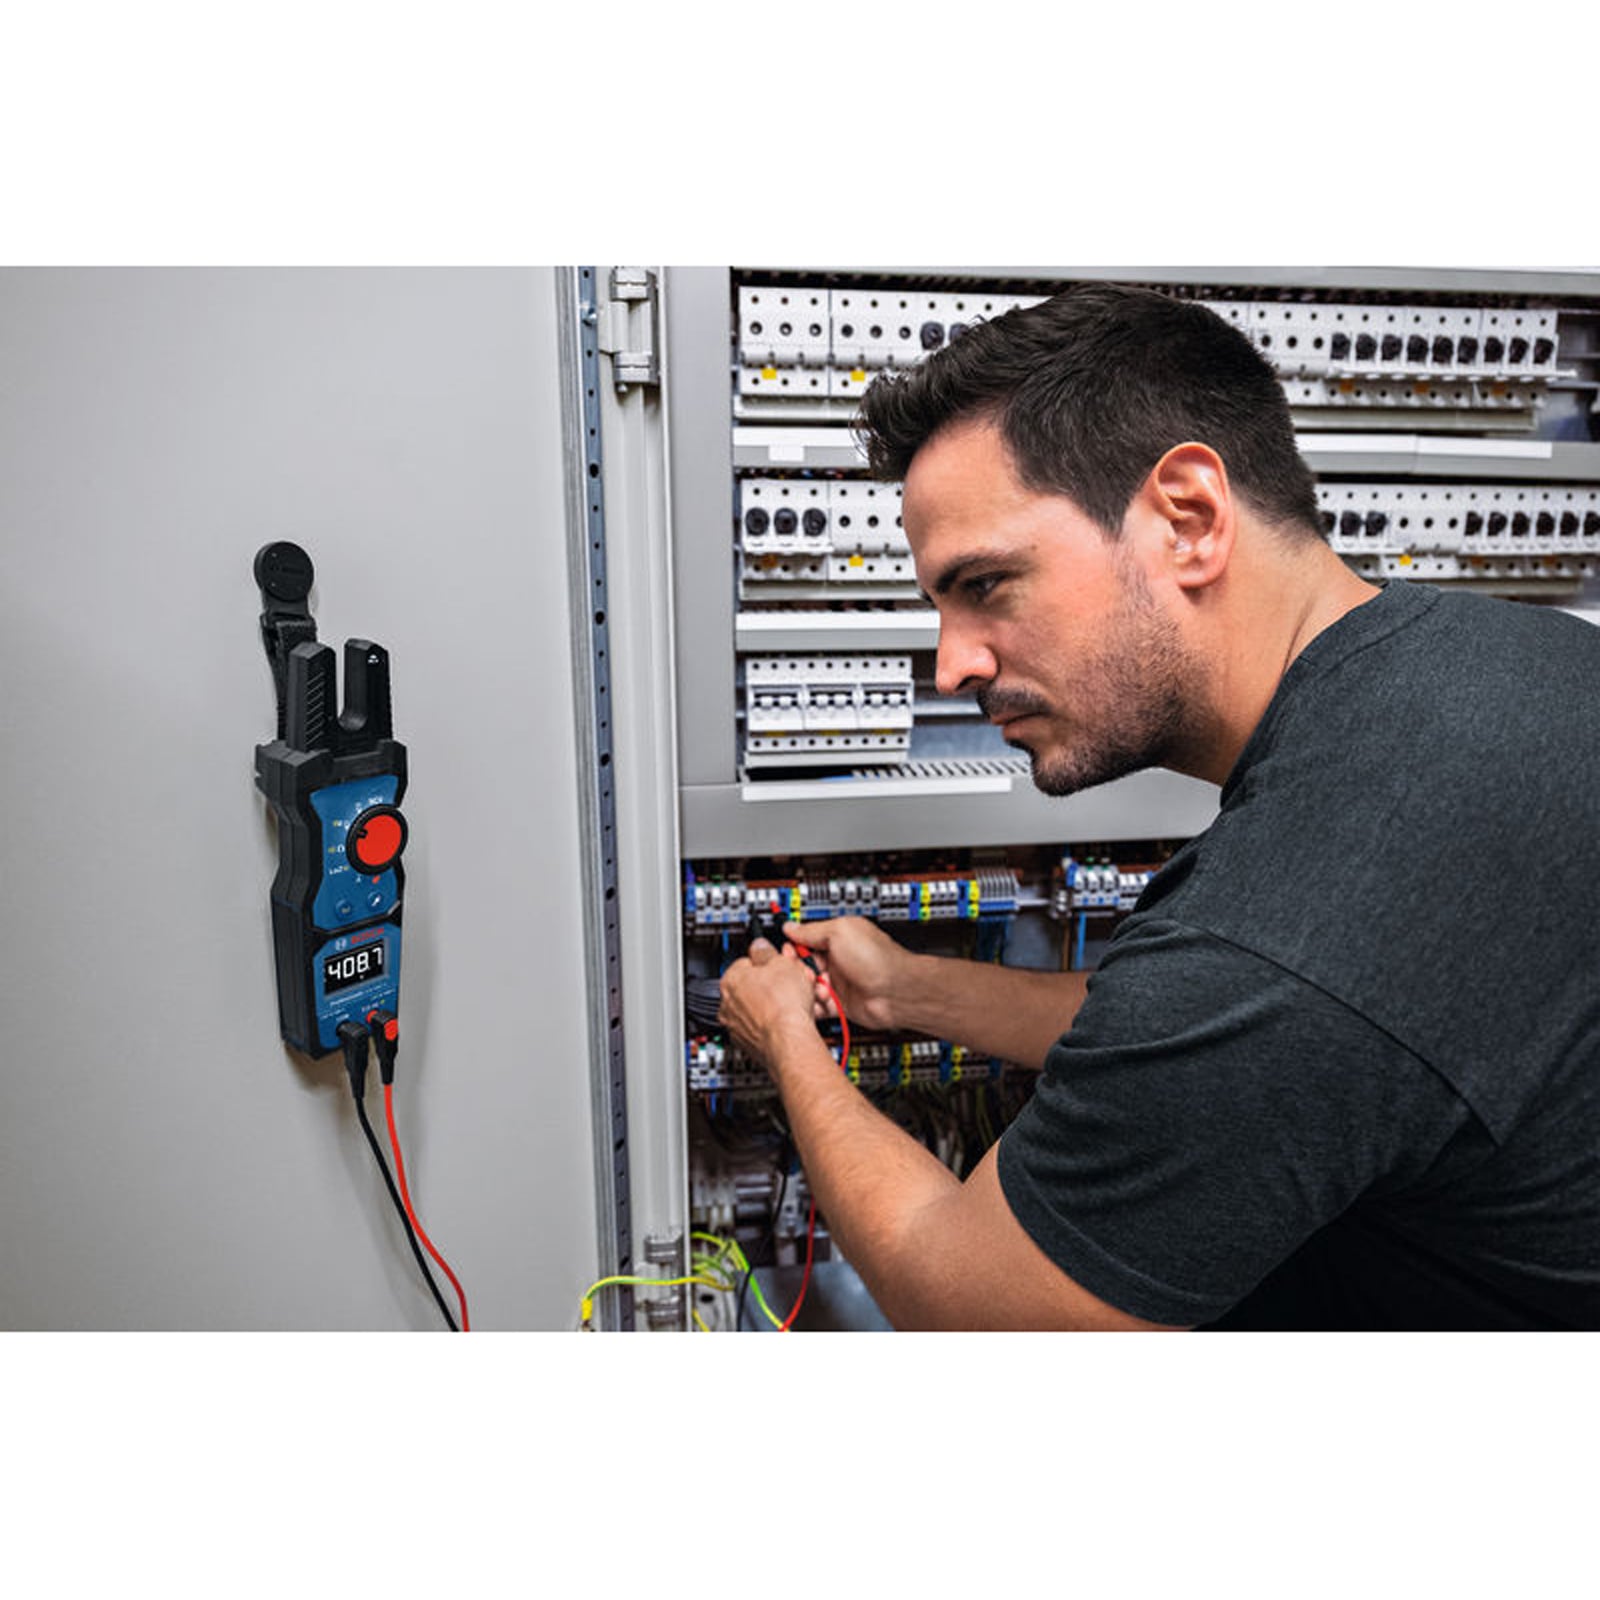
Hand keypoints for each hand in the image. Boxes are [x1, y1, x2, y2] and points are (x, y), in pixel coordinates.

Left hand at [717, 940, 821, 1063]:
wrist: (789, 1041)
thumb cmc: (784, 1005)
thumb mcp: (782, 963)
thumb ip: (766, 952)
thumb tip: (760, 946)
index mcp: (731, 979)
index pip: (747, 962)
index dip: (768, 963)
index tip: (779, 965)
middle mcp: (727, 1004)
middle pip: (752, 986)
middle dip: (773, 984)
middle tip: (791, 983)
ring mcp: (736, 1026)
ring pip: (757, 1008)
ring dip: (774, 1004)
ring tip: (794, 1002)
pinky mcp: (748, 1044)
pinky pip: (761, 1027)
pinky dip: (773, 1023)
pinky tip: (788, 1020)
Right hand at [782, 915, 907, 1032]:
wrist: (895, 993)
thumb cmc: (878, 960)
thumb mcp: (840, 932)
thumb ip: (813, 930)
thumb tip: (792, 927)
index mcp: (836, 939)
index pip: (803, 940)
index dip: (793, 948)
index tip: (787, 953)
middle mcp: (836, 960)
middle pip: (802, 966)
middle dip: (799, 971)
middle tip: (804, 973)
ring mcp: (837, 982)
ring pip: (808, 987)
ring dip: (808, 988)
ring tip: (819, 987)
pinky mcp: (839, 1004)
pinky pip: (818, 1006)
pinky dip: (816, 1005)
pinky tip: (823, 1000)